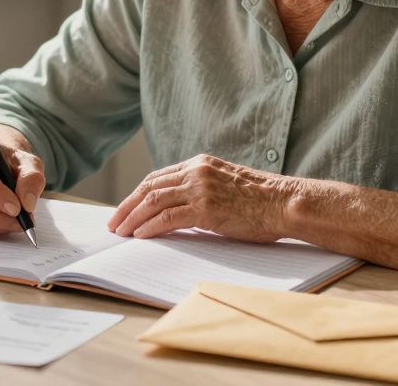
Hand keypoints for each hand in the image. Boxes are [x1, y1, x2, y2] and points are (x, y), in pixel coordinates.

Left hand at [107, 154, 295, 240]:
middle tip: (113, 222)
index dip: (137, 193)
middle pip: (150, 187)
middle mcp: (196, 171)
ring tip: (121, 231)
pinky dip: (150, 226)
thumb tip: (178, 207)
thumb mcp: (225, 184)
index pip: (158, 176)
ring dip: (133, 217)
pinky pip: (168, 217)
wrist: (284, 202)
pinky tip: (140, 235)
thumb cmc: (260, 200)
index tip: (125, 208)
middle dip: (127, 205)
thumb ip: (201, 188)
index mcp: (200, 163)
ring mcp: (200, 188)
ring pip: (154, 201)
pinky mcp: (205, 208)